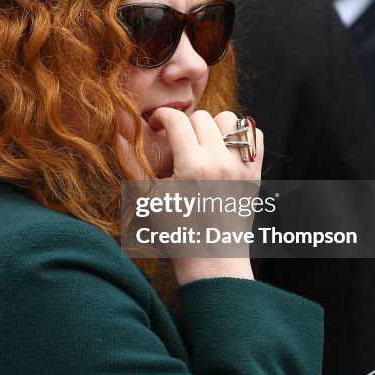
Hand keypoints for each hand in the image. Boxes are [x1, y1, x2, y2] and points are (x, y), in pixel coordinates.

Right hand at [148, 109, 261, 284]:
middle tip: (178, 141)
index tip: (156, 125)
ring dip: (214, 127)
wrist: (212, 258)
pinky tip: (226, 149)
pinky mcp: (255, 173)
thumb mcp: (148, 198)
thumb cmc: (175, 232)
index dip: (161, 117)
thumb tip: (120, 135)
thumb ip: (133, 164)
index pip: (177, 119)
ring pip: (229, 120)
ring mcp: (241, 166)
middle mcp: (219, 162)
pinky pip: (254, 135)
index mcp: (191, 166)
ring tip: (204, 143)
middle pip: (202, 117)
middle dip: (186, 124)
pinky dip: (241, 136)